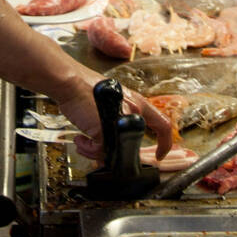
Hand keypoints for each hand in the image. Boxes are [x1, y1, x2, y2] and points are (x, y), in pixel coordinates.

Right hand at [55, 70, 172, 161]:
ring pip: (114, 152)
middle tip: (99, 150)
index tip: (160, 154)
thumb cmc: (85, 88)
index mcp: (138, 103)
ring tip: (85, 142)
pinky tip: (80, 139)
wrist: (71, 82)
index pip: (163, 124)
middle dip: (115, 153)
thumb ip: (118, 118)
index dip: (164, 143)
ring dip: (95, 151)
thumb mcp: (111, 101)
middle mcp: (133, 113)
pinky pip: (100, 152)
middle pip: (133, 145)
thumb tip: (114, 139)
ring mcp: (120, 123)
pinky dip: (87, 149)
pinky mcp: (105, 131)